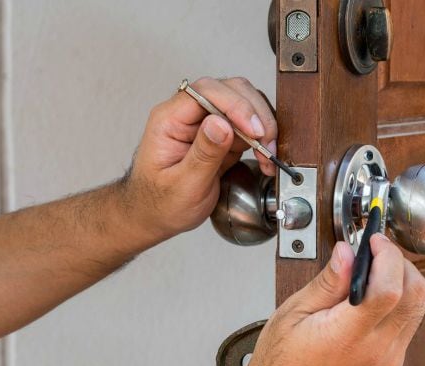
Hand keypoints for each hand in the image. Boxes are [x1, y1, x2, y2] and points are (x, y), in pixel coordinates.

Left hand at [122, 77, 277, 239]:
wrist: (157, 216)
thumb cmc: (160, 203)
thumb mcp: (182, 185)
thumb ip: (203, 154)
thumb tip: (221, 123)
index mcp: (169, 119)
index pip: (206, 91)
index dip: (235, 105)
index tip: (253, 129)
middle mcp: (188, 114)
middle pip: (230, 90)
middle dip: (254, 114)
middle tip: (266, 144)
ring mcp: (207, 123)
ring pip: (244, 103)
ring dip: (262, 125)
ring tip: (267, 154)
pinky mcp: (222, 135)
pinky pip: (248, 125)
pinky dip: (262, 138)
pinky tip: (265, 157)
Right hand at [220, 235, 424, 365]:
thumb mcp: (292, 315)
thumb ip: (326, 282)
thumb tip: (347, 252)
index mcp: (347, 337)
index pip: (390, 289)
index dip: (388, 256)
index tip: (375, 240)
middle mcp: (376, 352)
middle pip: (416, 296)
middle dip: (402, 263)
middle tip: (378, 251)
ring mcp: (388, 364)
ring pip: (418, 311)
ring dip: (404, 283)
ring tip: (375, 273)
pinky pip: (408, 329)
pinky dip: (399, 306)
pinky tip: (373, 301)